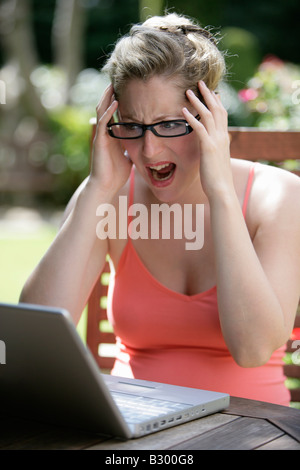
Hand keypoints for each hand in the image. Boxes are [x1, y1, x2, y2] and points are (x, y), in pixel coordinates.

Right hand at [90, 84, 131, 195]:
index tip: (127, 89)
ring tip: (113, 84)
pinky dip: (109, 112)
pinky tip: (116, 103)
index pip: (114, 112)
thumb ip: (132, 148)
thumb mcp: (129, 157)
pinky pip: (104, 123)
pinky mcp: (100, 141)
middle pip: (106, 106)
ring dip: (108, 97)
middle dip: (111, 93)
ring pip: (102, 110)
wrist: (106, 186)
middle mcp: (105, 132)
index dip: (118, 100)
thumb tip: (143, 145)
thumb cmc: (116, 174)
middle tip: (118, 79)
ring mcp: (101, 135)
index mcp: (112, 134)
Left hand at [183, 81, 233, 200]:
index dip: (217, 102)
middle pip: (217, 109)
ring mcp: (216, 141)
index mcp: (224, 139)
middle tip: (200, 82)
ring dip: (198, 101)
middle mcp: (222, 137)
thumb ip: (213, 151)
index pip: (222, 115)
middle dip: (208, 95)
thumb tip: (210, 149)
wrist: (222, 190)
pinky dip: (191, 117)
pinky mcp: (208, 148)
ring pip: (208, 115)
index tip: (212, 92)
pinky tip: (183, 110)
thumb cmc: (218, 179)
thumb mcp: (216, 161)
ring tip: (189, 91)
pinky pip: (199, 128)